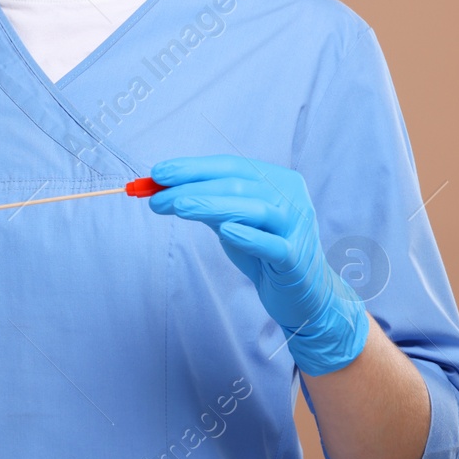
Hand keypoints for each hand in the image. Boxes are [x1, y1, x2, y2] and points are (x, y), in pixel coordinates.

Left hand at [147, 154, 368, 375]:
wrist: (302, 293)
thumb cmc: (262, 251)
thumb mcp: (232, 222)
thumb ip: (205, 204)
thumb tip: (161, 189)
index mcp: (277, 180)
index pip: (230, 166)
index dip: (193, 167)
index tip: (157, 173)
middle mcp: (290, 198)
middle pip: (237, 185)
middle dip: (192, 188)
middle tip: (156, 197)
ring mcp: (296, 227)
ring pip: (254, 209)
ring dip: (212, 205)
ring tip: (178, 206)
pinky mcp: (296, 259)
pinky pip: (273, 245)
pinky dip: (249, 236)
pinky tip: (226, 230)